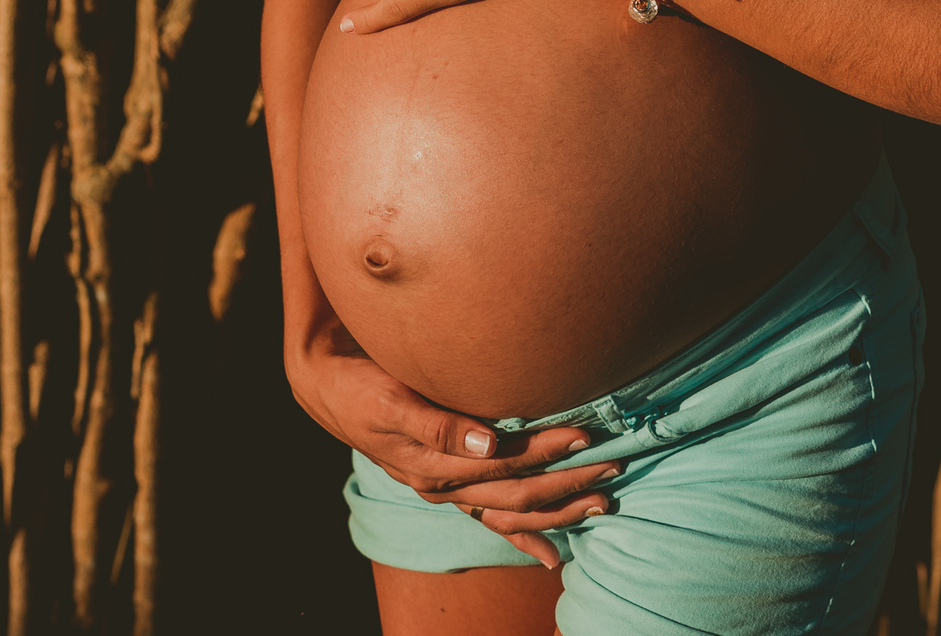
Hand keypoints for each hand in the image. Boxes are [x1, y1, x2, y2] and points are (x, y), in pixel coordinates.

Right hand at [286, 318, 617, 566]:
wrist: (329, 387)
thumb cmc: (361, 386)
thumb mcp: (392, 400)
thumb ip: (438, 422)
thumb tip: (489, 441)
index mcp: (435, 464)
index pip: (503, 464)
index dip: (545, 452)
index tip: (585, 436)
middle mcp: (444, 483)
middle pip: (516, 491)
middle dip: (565, 482)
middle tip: (611, 464)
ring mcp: (446, 487)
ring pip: (510, 507)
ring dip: (557, 506)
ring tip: (602, 500)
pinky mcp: (446, 481)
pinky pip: (490, 516)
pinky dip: (521, 535)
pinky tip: (550, 554)